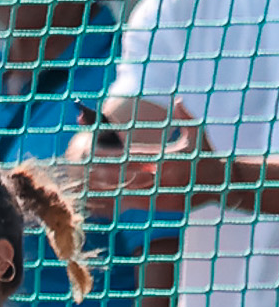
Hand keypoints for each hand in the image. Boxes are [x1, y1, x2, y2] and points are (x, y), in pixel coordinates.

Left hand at [70, 103, 217, 219]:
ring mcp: (162, 193)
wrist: (222, 183)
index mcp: (167, 158)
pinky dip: (119, 202)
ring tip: (88, 187)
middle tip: (83, 171)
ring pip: (129, 192)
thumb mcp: (198, 134)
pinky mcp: (162, 206)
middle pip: (127, 175)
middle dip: (105, 173)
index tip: (94, 154)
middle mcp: (163, 177)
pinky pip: (136, 205)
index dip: (113, 156)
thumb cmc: (206, 155)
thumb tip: (178, 100)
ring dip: (108, 189)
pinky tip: (104, 201)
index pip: (134, 156)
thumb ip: (185, 118)